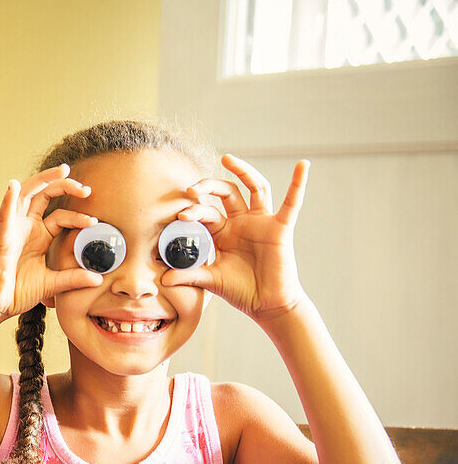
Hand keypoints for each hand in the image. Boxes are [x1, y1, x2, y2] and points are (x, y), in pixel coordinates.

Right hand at [0, 165, 102, 321]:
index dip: (78, 215)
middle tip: (85, 187)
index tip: (94, 221)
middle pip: (44, 195)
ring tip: (62, 171)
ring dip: (43, 180)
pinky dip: (8, 199)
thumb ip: (74, 278)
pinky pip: (4, 215)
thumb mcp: (53, 284)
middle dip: (65, 185)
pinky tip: (13, 186)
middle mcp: (26, 227)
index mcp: (38, 235)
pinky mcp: (1, 238)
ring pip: (26, 194)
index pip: (60, 215)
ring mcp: (12, 229)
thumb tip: (98, 278)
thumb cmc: (18, 293)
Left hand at [163, 155, 310, 321]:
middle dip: (209, 186)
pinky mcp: (280, 227)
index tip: (180, 215)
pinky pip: (292, 202)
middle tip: (192, 188)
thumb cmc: (240, 291)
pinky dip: (298, 183)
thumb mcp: (210, 280)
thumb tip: (162, 280)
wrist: (266, 305)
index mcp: (223, 231)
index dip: (193, 211)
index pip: (206, 212)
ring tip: (226, 158)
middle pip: (226, 193)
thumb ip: (187, 276)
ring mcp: (262, 222)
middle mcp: (242, 222)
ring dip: (242, 171)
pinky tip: (302, 165)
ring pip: (254, 188)